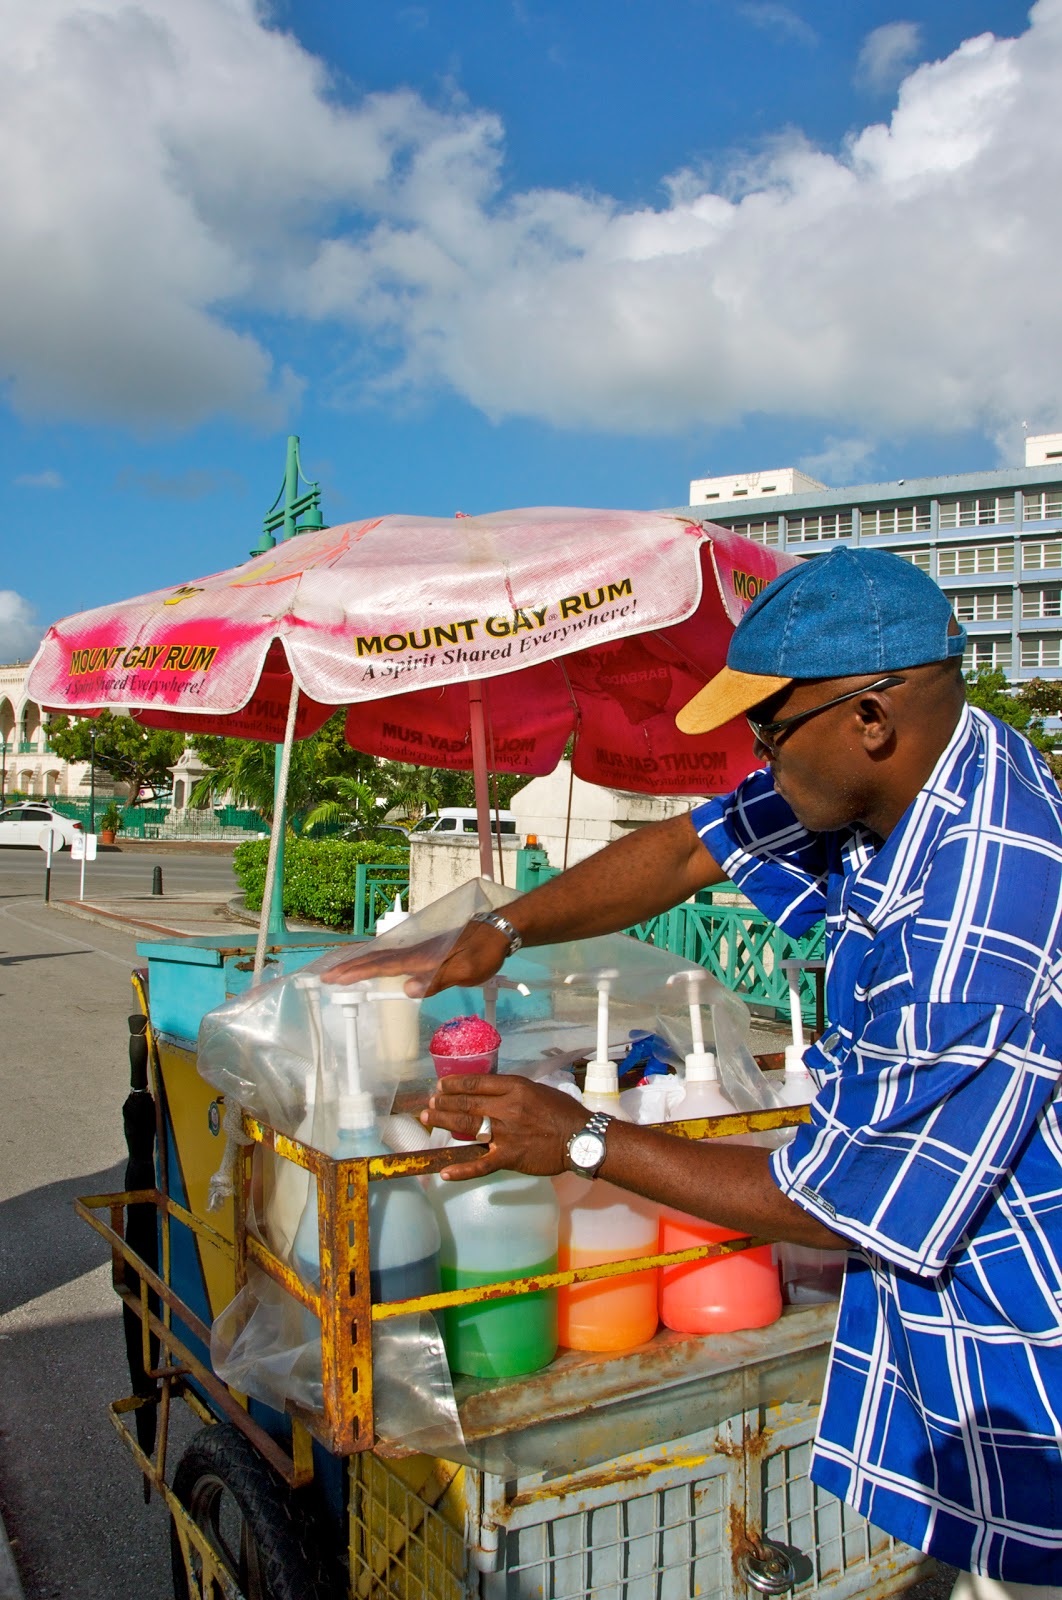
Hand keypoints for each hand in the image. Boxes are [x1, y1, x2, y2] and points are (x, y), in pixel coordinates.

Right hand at [321, 920, 512, 996]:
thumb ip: (437, 979)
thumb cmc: (485, 952)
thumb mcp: (466, 970)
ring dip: (363, 962)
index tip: (334, 978)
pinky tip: (379, 963)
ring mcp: (422, 948)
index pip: (383, 966)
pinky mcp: (429, 948)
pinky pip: (396, 954)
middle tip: (327, 975)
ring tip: (344, 969)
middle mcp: (416, 951)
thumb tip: (406, 990)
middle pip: (377, 958)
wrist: (500, 930)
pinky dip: (379, 959)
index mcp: (421, 957)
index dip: (358, 972)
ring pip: (385, 954)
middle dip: (351, 966)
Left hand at [422, 1073, 587, 1180]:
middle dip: (443, 1102)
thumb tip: (489, 1091)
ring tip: (429, 1119)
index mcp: (515, 1088)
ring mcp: (506, 1133)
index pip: (476, 1082)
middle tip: (430, 1103)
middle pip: (466, 1103)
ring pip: (467, 1126)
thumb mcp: (537, 1089)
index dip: (454, 1083)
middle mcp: (507, 1108)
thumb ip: (512, 1090)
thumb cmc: (563, 1112)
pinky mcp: (510, 1157)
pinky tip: (445, 1172)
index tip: (442, 1085)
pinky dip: (462, 1169)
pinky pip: (481, 1165)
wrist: (582, 1138)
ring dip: (444, 1122)